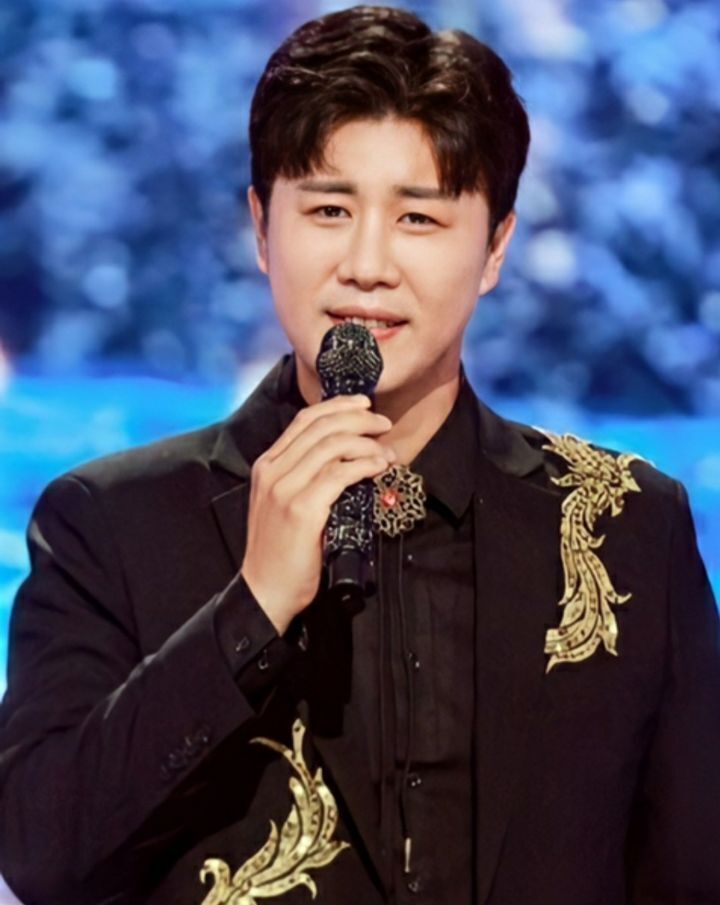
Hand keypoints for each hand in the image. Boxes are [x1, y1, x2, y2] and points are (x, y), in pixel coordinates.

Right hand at [241, 394, 394, 633]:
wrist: (265, 590)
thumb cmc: (282, 551)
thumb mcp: (284, 503)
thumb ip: (304, 476)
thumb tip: (345, 455)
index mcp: (267, 465)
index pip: (304, 420)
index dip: (338, 406)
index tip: (365, 406)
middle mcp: (272, 471)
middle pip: (321, 426)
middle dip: (358, 418)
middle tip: (383, 424)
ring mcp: (285, 489)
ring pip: (332, 445)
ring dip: (367, 443)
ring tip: (387, 452)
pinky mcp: (301, 509)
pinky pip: (340, 474)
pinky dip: (364, 465)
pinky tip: (378, 467)